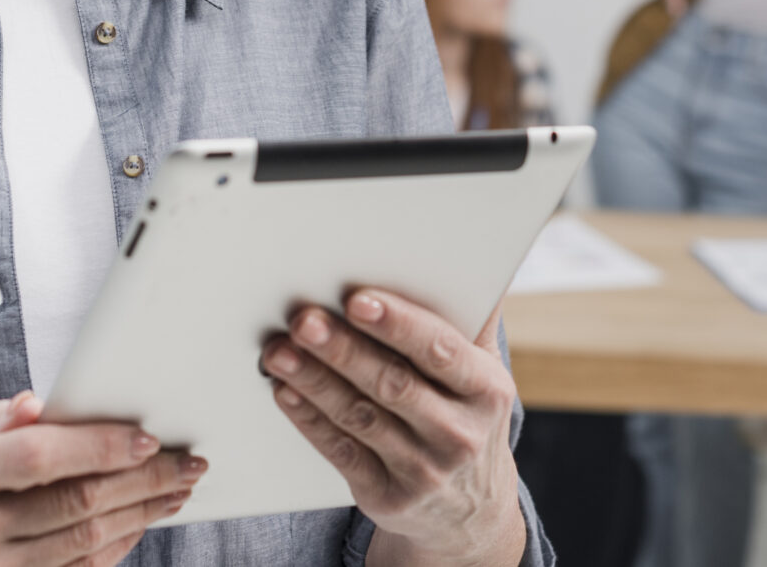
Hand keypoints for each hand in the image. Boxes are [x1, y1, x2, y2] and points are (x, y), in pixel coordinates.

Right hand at [0, 391, 203, 566]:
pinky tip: (144, 519)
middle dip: (141, 479)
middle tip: (186, 463)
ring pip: (86, 539)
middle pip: (74, 501)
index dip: (98, 446)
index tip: (148, 439)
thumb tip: (36, 404)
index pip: (38, 455)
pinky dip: (122, 542)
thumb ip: (2, 421)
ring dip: (142, 512)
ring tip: (177, 489)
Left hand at [263, 292, 525, 566]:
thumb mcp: (484, 373)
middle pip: (393, 384)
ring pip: (360, 417)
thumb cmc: (467, 416)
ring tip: (279, 350)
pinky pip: (341, 452)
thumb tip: (471, 253)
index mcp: (487, 391)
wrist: (469, 512)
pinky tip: (285, 391)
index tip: (358, 300)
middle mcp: (459, 434)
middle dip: (344, 350)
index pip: (439, 351)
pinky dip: (309, 420)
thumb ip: (473, 319)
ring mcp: (423, 471)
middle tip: (304, 319)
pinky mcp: (387, 497)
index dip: (398, 324)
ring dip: (315, 381)